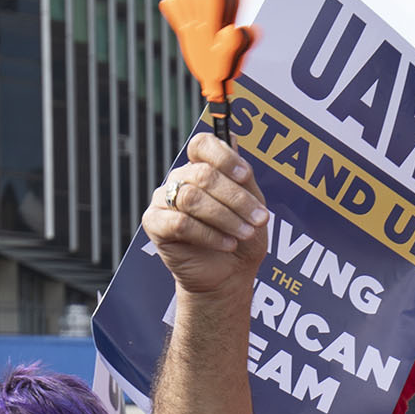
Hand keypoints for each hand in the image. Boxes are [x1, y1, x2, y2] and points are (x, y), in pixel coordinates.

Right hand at [144, 134, 271, 297]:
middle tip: (259, 219)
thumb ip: (243, 176)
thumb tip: (234, 138)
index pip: (202, 145)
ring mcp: (164, 199)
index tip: (245, 176)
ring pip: (192, 198)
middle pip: (203, 174)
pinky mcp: (155, 223)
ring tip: (246, 233)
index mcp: (202, 167)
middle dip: (236, 198)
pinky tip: (227, 244)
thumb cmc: (241, 238)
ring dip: (226, 217)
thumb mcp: (252, 205)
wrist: (229, 275)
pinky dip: (209, 234)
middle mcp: (180, 179)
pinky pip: (180, 223)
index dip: (223, 157)